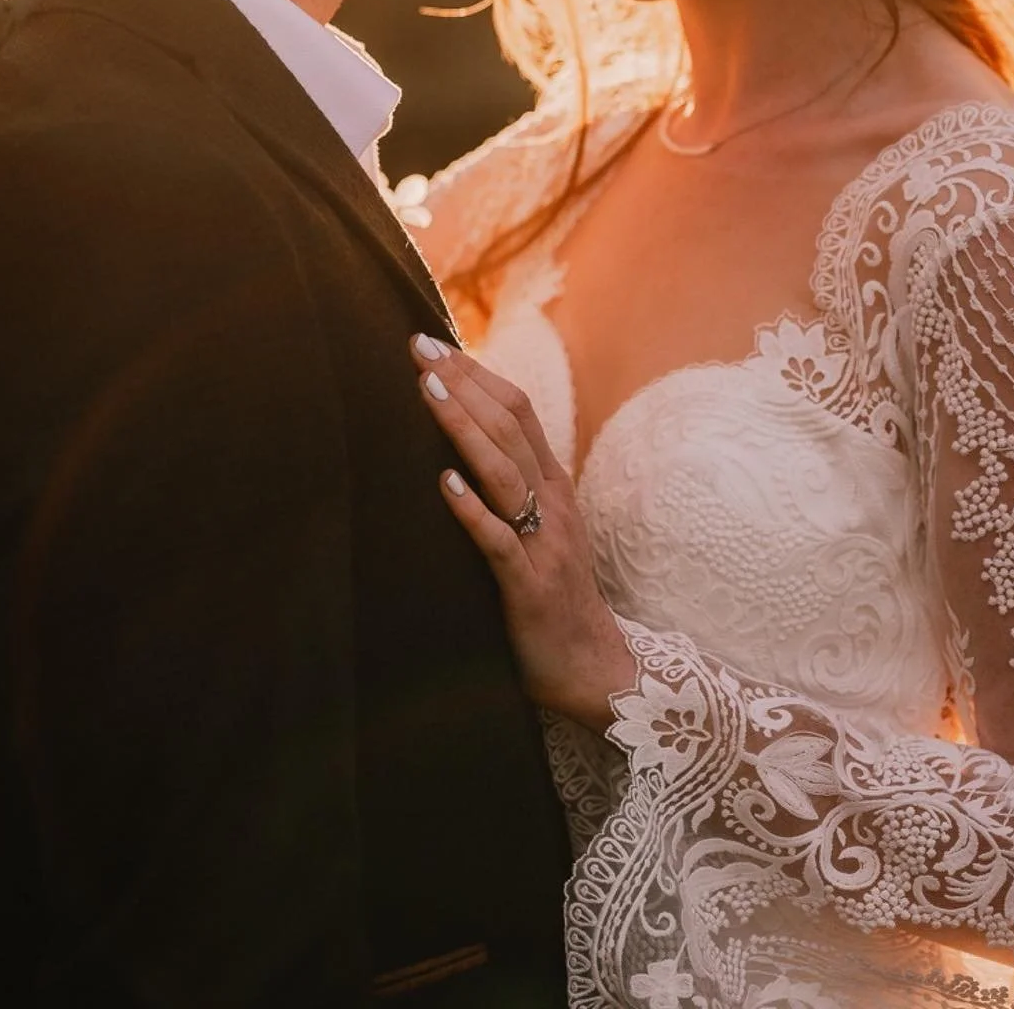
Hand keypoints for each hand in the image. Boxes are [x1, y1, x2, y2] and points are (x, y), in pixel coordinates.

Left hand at [410, 335, 634, 729]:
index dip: (477, 374)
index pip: (517, 410)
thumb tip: (461, 442)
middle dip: (462, 383)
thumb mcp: (539, 527)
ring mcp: (544, 544)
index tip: (434, 344)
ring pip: (503, 472)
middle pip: (508, 428)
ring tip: (426, 391)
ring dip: (462, 428)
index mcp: (553, 484)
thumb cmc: (554, 595)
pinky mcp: (529, 588)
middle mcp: (553, 504)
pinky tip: (444, 484)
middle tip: (418, 347)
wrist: (595, 670)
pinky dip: (472, 511)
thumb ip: (512, 485)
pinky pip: (500, 543)